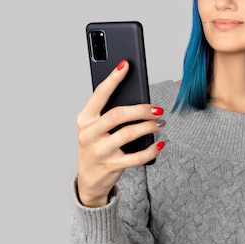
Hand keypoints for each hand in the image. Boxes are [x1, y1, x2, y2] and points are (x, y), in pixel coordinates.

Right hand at [76, 60, 164, 206]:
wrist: (89, 179)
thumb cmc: (96, 145)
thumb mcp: (95, 127)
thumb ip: (108, 112)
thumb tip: (136, 96)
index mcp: (84, 119)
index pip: (99, 94)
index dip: (113, 79)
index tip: (125, 64)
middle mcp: (88, 134)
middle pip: (118, 114)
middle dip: (141, 109)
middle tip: (157, 109)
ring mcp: (99, 151)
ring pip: (128, 133)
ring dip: (149, 127)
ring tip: (160, 123)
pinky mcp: (111, 166)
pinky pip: (136, 157)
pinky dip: (151, 150)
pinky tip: (159, 144)